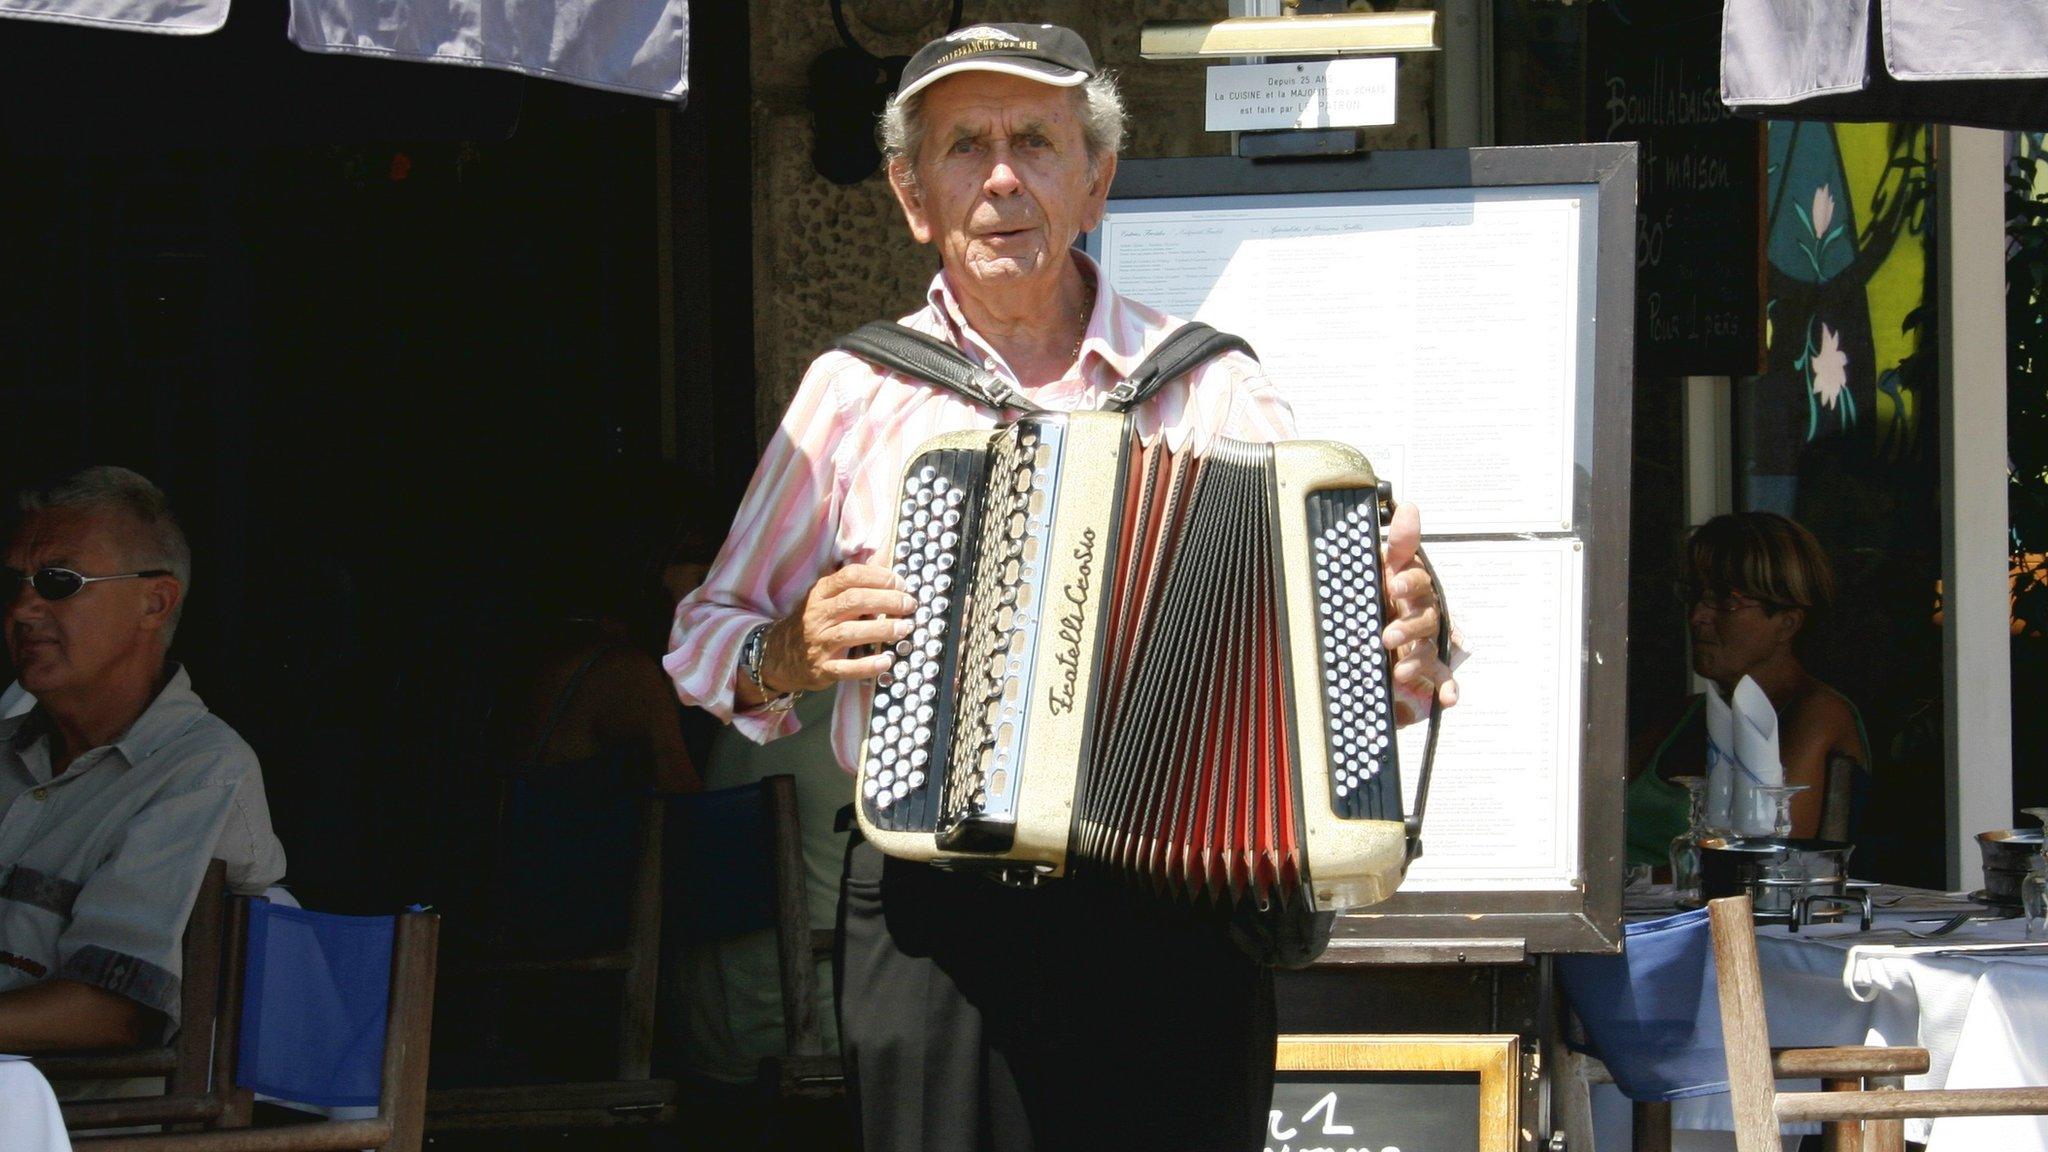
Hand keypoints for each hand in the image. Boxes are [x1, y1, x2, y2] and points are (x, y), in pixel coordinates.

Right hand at [748, 563, 914, 700]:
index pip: (850, 577)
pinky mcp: (821, 668)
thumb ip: (851, 586)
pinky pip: (846, 668)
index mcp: (820, 593)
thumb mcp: (824, 599)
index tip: (901, 583)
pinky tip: (886, 661)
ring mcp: (818, 642)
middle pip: (854, 601)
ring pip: (850, 633)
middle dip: (886, 601)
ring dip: (881, 630)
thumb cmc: (814, 623)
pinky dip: (868, 665)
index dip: (879, 577)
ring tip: (904, 628)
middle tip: (909, 604)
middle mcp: (817, 615)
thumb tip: (887, 570)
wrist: (779, 656)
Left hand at [1379, 501, 1459, 726]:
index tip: (1393, 584)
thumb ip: (1401, 541)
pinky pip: (1444, 678)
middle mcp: (1424, 613)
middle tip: (1386, 636)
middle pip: (1425, 619)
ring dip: (1417, 660)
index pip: (1417, 581)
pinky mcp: (1429, 668)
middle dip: (1408, 627)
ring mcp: (1428, 641)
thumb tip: (1410, 506)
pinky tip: (1448, 699)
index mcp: (1413, 587)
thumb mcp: (1386, 565)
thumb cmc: (1385, 593)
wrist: (1376, 625)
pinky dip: (1449, 688)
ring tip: (1399, 670)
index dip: (1407, 582)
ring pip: (1429, 649)